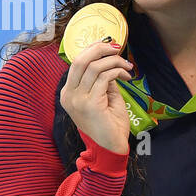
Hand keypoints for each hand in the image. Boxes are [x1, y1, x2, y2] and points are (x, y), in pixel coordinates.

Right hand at [60, 40, 133, 154]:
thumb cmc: (109, 125)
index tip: (110, 47)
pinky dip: (118, 72)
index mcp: (68, 93)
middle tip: (117, 48)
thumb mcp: (105, 97)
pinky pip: (105, 77)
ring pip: (95, 67)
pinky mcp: (90, 103)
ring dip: (114, 61)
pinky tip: (126, 77)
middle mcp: (69, 95)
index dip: (93, 50)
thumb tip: (111, 62)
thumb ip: (104, 80)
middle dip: (100, 49)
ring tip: (127, 66)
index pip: (77, 63)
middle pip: (81, 60)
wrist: (110, 148)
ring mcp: (78, 99)